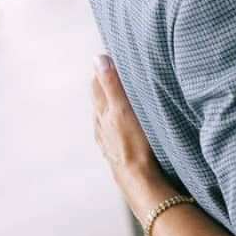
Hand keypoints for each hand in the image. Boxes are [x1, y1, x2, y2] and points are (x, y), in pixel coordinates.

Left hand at [92, 55, 170, 220]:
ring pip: (104, 116)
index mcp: (103, 111)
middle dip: (104, 85)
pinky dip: (114, 122)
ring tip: (116, 95)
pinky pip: (112, 131)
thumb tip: (98, 57)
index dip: (103, 70)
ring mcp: (107, 139)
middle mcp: (101, 125)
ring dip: (109, 104)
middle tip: (113, 70)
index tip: (109, 57)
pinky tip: (118, 126)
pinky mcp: (116, 151)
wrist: (137, 178)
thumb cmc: (133, 142)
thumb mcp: (122, 108)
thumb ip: (111, 83)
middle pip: (99, 99)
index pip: (98, 84)